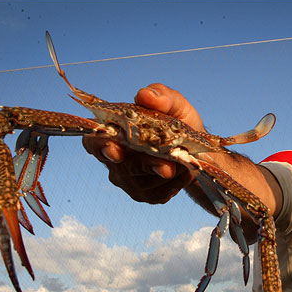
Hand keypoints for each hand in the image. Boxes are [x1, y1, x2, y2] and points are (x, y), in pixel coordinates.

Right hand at [82, 84, 202, 203]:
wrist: (198, 149)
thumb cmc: (179, 122)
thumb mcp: (174, 104)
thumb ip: (161, 96)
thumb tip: (145, 95)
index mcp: (113, 132)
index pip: (93, 141)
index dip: (100, 147)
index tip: (115, 150)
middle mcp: (114, 159)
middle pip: (123, 167)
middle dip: (146, 166)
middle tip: (167, 167)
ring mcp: (128, 180)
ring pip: (143, 182)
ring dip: (167, 173)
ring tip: (184, 161)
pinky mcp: (146, 195)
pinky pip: (158, 193)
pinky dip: (175, 184)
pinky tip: (183, 172)